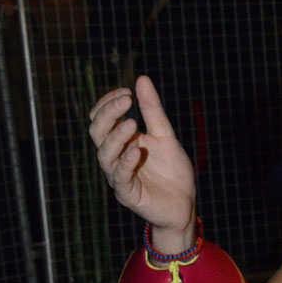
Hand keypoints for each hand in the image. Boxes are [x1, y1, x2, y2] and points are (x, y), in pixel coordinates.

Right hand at [89, 75, 195, 251]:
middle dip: (108, 114)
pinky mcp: (127, 194)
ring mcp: (119, 176)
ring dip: (116, 137)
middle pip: (97, 132)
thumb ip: (152, 111)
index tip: (127, 92)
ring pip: (104, 154)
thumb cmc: (172, 171)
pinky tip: (135, 151)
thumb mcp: (165, 135)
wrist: (185, 204)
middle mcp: (115, 157)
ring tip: (132, 124)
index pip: (101, 118)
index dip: (108, 103)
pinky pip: (120, 177)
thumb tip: (141, 79)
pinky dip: (125, 163)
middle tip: (126, 100)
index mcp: (120, 142)